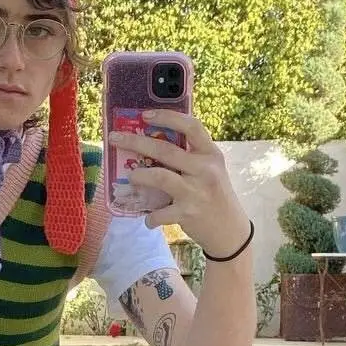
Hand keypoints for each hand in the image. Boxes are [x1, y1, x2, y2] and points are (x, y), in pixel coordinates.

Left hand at [108, 110, 249, 256]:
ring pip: (159, 177)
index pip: (192, 126)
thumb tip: (152, 141)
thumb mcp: (210, 170)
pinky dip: (150, 217)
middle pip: (165, 150)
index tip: (145, 114)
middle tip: (114, 138)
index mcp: (211, 154)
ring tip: (131, 177)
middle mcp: (205, 169)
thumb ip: (190, 156)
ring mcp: (196, 192)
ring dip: (139, 176)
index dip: (167, 117)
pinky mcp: (187, 213)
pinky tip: (148, 219)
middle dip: (135, 142)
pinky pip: (159, 212)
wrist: (230, 230)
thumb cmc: (214, 195)